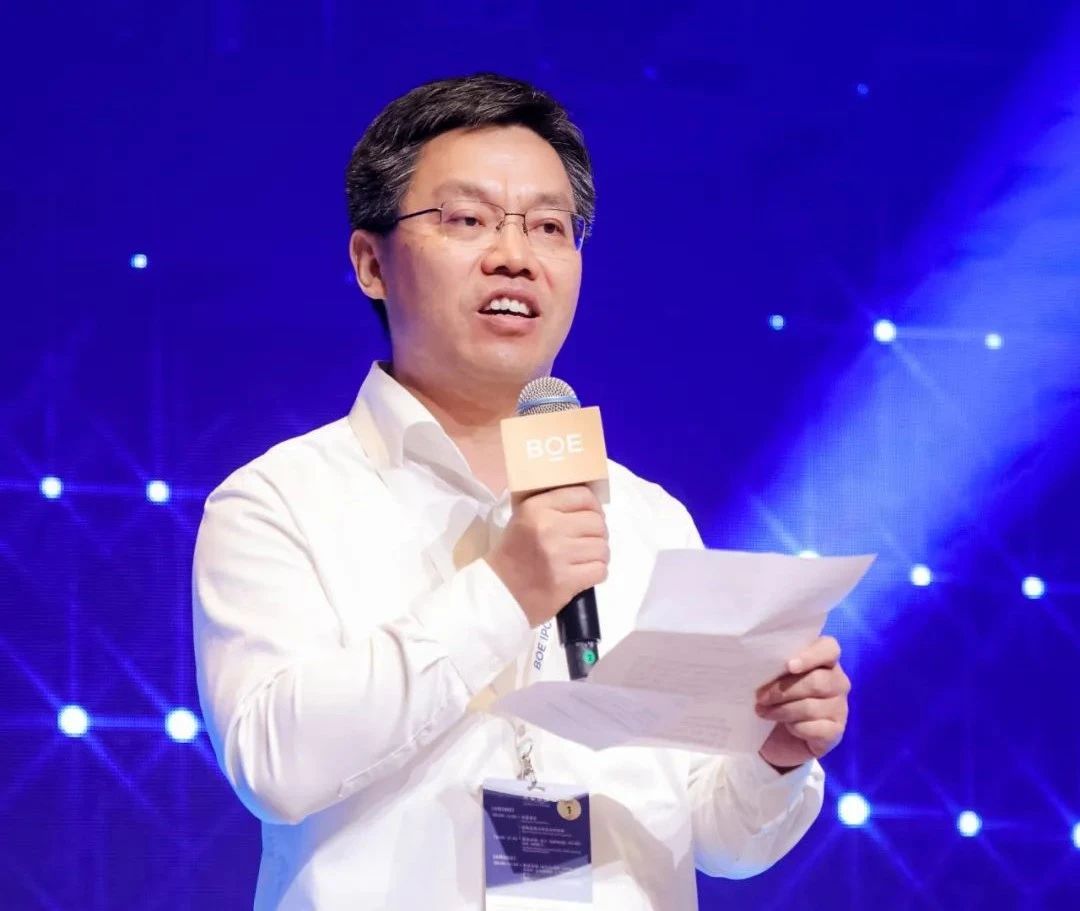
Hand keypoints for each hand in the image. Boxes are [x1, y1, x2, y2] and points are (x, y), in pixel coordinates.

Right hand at [485, 485, 608, 626]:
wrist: (499, 592)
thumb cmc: (514, 554)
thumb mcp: (524, 519)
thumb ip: (554, 508)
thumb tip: (592, 507)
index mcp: (536, 508)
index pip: (583, 496)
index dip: (595, 507)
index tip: (593, 517)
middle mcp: (548, 527)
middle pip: (597, 523)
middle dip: (598, 535)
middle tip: (587, 543)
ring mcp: (558, 555)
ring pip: (602, 548)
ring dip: (598, 556)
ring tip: (583, 561)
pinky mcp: (566, 580)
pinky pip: (600, 570)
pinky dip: (596, 573)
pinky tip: (583, 575)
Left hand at [754, 636, 849, 770]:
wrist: (775, 734)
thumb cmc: (773, 696)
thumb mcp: (771, 676)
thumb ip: (773, 664)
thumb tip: (759, 661)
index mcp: (824, 658)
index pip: (828, 648)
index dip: (810, 656)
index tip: (789, 665)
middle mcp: (837, 681)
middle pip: (817, 682)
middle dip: (783, 690)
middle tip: (760, 696)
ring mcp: (839, 706)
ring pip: (812, 707)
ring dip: (782, 710)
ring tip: (763, 711)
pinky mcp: (836, 730)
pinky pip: (814, 728)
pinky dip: (795, 728)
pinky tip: (786, 726)